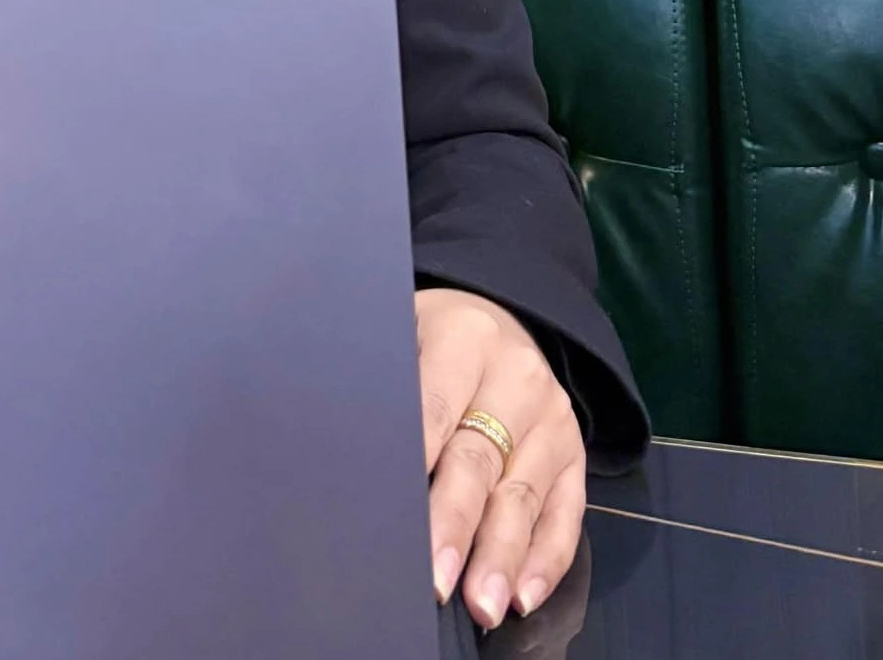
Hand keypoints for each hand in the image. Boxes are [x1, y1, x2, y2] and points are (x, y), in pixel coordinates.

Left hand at [417, 287, 585, 632]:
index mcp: (465, 335)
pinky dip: (545, 561)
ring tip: (481, 606)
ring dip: (501, 556)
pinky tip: (522, 596)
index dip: (417, 459)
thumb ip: (383, 378)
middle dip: (456, 524)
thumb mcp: (403, 330)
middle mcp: (517, 376)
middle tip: (435, 579)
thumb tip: (343, 442)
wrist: (506, 315)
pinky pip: (566, 515)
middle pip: (480, 459)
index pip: (436, 404)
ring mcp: (554, 419)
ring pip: (523, 495)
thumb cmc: (433, 335)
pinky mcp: (577, 455)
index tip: (394, 512)